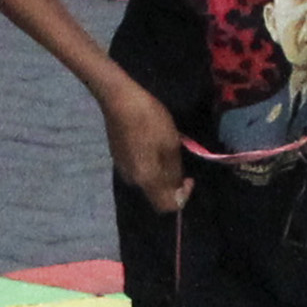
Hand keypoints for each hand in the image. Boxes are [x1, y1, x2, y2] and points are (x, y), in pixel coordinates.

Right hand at [99, 79, 189, 214]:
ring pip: (147, 180)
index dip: (182, 196)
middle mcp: (131, 179)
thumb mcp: (170, 144)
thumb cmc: (149, 120)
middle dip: (172, 182)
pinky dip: (149, 163)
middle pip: (156, 193)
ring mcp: (122, 168)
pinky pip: (138, 169)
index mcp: (145, 179)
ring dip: (161, 172)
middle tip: (180, 160)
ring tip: (167, 150)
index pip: (166, 206)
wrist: (119, 99)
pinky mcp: (117, 157)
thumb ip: (174, 171)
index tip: (189, 177)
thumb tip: (177, 187)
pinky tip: (151, 143)